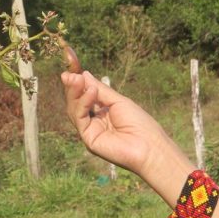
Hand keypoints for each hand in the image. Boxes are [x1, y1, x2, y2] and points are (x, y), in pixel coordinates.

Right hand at [58, 67, 175, 177]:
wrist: (149, 146)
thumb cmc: (139, 124)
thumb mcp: (118, 101)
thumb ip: (100, 90)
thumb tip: (84, 74)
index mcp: (102, 113)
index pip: (85, 97)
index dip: (78, 85)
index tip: (71, 71)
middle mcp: (94, 122)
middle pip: (76, 104)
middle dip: (73, 88)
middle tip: (69, 75)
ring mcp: (91, 131)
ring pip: (74, 111)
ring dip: (75, 93)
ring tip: (77, 79)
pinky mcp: (88, 139)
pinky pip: (80, 118)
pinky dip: (83, 103)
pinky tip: (91, 92)